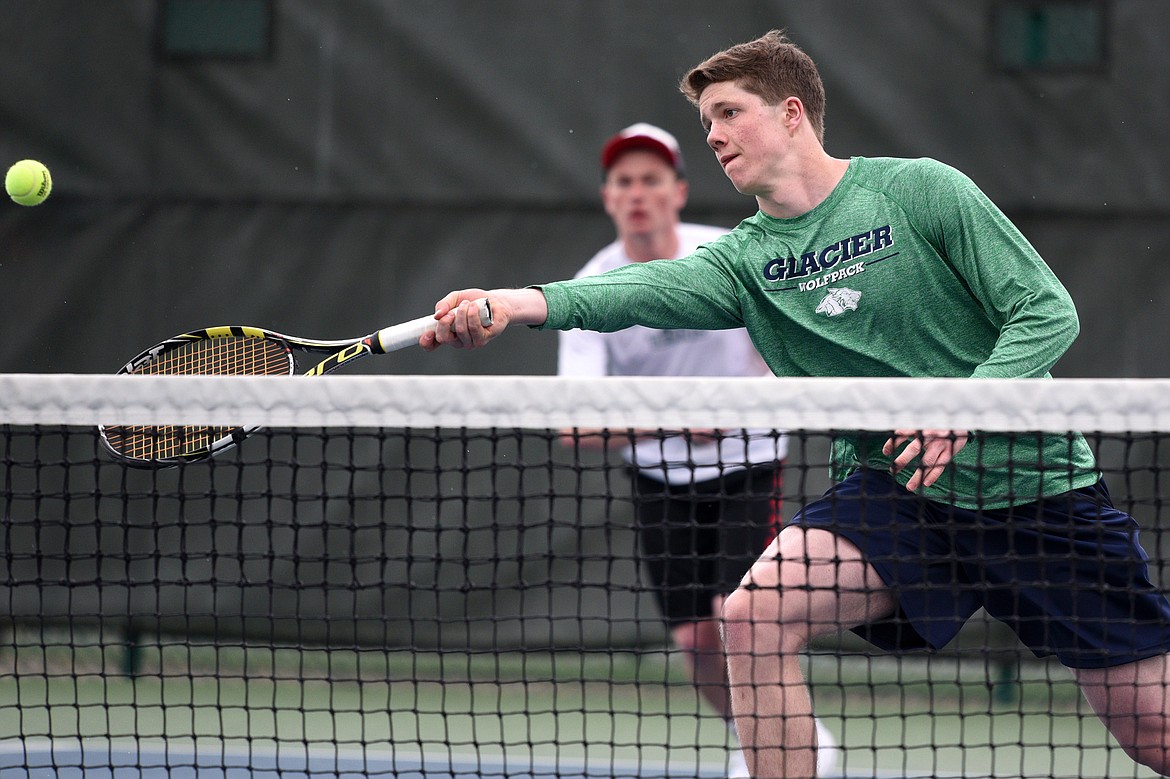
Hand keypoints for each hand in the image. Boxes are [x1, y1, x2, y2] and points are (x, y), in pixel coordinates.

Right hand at [422, 288, 549, 350]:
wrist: (496, 301)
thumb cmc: (475, 301)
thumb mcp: (455, 298)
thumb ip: (443, 304)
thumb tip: (437, 314)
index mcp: (447, 333)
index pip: (432, 344)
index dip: (426, 342)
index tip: (426, 333)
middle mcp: (457, 341)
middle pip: (443, 338)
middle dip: (445, 322)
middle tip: (452, 311)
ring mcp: (470, 342)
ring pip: (460, 331)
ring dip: (462, 313)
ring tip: (469, 304)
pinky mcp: (483, 339)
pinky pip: (474, 329)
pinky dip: (473, 314)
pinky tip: (476, 307)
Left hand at [882, 429, 968, 491]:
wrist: (960, 420)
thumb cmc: (936, 423)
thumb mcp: (921, 423)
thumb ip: (906, 431)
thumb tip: (890, 443)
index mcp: (921, 426)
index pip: (903, 434)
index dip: (893, 443)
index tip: (886, 452)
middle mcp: (931, 435)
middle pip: (914, 448)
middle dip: (903, 460)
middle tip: (893, 470)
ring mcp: (941, 444)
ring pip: (928, 462)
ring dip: (919, 475)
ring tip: (910, 487)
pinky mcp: (950, 451)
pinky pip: (942, 465)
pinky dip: (934, 475)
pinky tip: (926, 483)